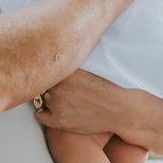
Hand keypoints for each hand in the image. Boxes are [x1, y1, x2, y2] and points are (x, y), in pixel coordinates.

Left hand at [36, 69, 162, 154]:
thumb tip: (58, 40)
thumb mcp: (91, 66)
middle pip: (42, 83)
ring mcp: (58, 105)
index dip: (48, 68)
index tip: (49, 68)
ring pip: (42, 99)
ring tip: (63, 98)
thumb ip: (74, 57)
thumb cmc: (108, 86)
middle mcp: (59, 86)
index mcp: (67, 70)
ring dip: (48, 98)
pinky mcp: (60, 122)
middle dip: (49, 84)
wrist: (121, 110)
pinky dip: (45, 113)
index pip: (44, 64)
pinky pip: (40, 116)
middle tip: (61, 86)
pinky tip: (54, 110)